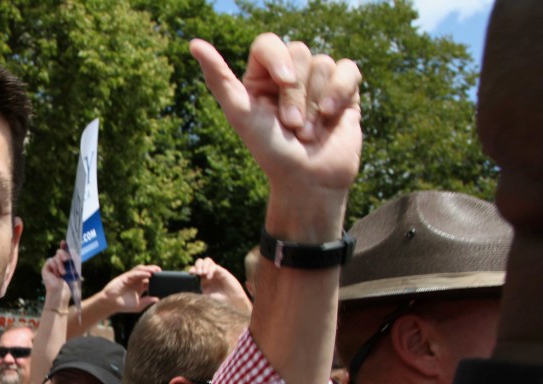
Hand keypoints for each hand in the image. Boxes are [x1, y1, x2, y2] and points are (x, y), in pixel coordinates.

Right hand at [41, 245, 72, 306]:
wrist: (62, 291)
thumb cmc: (70, 283)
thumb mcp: (75, 269)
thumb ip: (74, 259)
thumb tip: (71, 250)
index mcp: (67, 262)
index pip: (65, 251)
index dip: (64, 245)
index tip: (64, 242)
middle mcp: (59, 262)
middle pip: (60, 251)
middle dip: (64, 254)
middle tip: (66, 260)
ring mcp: (52, 265)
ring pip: (56, 256)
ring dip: (60, 264)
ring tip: (63, 273)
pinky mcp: (46, 268)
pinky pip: (50, 260)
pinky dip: (54, 266)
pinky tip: (56, 274)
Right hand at [103, 264, 160, 313]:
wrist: (110, 304)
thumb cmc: (123, 305)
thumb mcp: (138, 306)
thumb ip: (147, 301)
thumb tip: (157, 299)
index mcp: (140, 288)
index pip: (150, 281)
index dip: (156, 279)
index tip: (164, 280)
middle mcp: (136, 281)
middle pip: (147, 273)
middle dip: (154, 272)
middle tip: (162, 273)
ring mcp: (131, 278)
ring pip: (141, 270)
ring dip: (149, 269)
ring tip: (157, 270)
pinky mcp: (125, 277)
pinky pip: (135, 273)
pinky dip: (142, 273)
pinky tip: (148, 274)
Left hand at [189, 34, 361, 237]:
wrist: (307, 182)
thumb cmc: (270, 152)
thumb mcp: (240, 114)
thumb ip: (218, 79)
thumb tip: (194, 44)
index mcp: (261, 79)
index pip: (268, 44)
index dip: (278, 58)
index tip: (283, 81)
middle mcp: (289, 77)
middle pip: (299, 53)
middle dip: (296, 93)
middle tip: (291, 126)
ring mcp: (318, 84)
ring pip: (323, 63)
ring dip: (314, 103)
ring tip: (308, 132)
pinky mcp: (344, 93)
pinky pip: (348, 70)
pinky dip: (340, 91)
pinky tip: (331, 115)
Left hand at [189, 257, 251, 314]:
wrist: (231, 302)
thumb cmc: (219, 301)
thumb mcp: (205, 297)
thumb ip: (198, 291)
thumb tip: (187, 289)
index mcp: (202, 280)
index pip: (195, 269)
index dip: (192, 269)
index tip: (191, 273)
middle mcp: (208, 274)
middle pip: (200, 262)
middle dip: (197, 265)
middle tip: (198, 273)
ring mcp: (215, 272)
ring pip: (207, 260)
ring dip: (203, 265)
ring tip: (203, 273)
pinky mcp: (222, 272)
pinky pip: (214, 266)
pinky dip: (210, 270)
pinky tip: (209, 277)